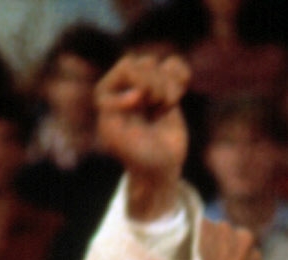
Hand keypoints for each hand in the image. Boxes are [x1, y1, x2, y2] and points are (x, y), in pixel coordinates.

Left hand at [97, 52, 188, 216]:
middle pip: (144, 64)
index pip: (127, 67)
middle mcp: (124, 88)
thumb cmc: (135, 155)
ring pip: (161, 66)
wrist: (159, 167)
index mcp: (107, 95)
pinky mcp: (165, 89)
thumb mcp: (116, 138)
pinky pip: (175, 66)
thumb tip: (136, 93)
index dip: (138, 81)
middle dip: (155, 84)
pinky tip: (177, 97)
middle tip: (155, 105)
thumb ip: (113, 111)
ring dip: (168, 86)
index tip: (139, 103)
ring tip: (164, 107)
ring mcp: (146, 87)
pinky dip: (181, 77)